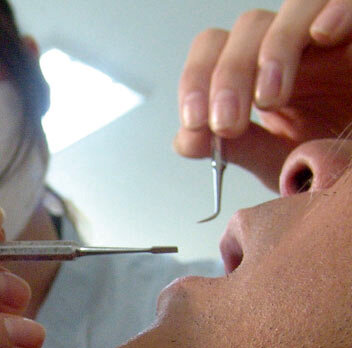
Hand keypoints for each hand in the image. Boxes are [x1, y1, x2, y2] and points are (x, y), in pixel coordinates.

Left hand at [175, 0, 351, 190]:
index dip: (196, 80)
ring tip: (271, 98)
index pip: (214, 50)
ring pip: (295, 7)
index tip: (195, 122)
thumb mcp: (277, 157)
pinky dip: (337, 10)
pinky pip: (348, 0)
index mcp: (262, 70)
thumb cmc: (330, 151)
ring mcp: (332, 35)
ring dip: (275, 49)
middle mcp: (294, 45)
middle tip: (227, 124)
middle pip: (248, 28)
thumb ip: (234, 147)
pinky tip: (322, 34)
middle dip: (229, 76)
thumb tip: (186, 140)